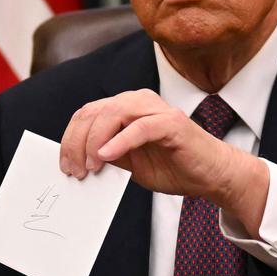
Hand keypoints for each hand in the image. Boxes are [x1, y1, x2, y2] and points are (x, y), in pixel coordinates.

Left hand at [59, 89, 268, 235]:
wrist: (211, 174)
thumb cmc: (174, 166)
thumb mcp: (130, 163)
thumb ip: (108, 155)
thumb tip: (78, 161)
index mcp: (127, 107)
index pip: (88, 113)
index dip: (70, 138)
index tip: (65, 166)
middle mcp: (139, 101)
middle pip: (95, 111)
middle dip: (77, 142)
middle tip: (74, 170)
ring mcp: (156, 109)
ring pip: (113, 113)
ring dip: (94, 141)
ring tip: (90, 166)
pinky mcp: (171, 122)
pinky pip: (139, 127)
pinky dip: (119, 141)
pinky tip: (106, 157)